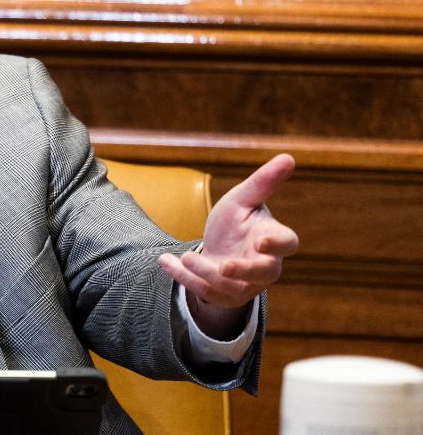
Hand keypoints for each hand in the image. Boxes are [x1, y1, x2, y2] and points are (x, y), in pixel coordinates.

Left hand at [159, 154, 298, 310]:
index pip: (287, 244)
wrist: (219, 247)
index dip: (278, 244)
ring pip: (230, 285)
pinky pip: (205, 291)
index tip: (262, 241)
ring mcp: (246, 285)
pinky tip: (165, 262)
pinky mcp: (224, 296)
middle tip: (225, 266)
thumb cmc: (238, 221)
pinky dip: (184, 278)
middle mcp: (266, 266)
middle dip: (244, 271)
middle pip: (263, 273)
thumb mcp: (243, 199)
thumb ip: (262, 182)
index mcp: (274, 239)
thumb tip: (288, 156)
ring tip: (185, 257)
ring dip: (206, 272)